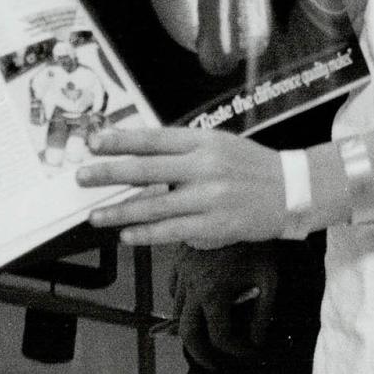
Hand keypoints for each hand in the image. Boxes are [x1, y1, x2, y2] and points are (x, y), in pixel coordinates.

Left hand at [76, 127, 284, 247]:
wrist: (292, 190)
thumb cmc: (250, 165)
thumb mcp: (218, 144)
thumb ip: (182, 148)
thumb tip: (139, 155)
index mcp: (203, 141)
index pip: (154, 139)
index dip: (121, 140)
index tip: (94, 142)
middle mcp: (204, 166)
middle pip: (147, 169)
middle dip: (109, 174)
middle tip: (82, 177)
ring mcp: (209, 197)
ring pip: (154, 206)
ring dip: (120, 212)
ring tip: (95, 215)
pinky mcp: (215, 224)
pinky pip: (172, 231)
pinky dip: (146, 234)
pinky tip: (127, 235)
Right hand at [170, 242, 280, 368]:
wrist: (244, 203)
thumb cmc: (259, 241)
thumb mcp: (269, 279)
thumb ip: (263, 314)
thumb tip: (257, 339)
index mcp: (215, 293)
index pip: (221, 337)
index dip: (238, 350)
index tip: (251, 350)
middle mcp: (193, 285)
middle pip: (188, 333)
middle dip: (201, 353)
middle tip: (215, 362)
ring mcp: (182, 271)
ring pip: (177, 311)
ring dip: (191, 328)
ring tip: (207, 336)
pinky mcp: (179, 258)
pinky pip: (172, 288)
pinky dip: (181, 302)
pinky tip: (195, 303)